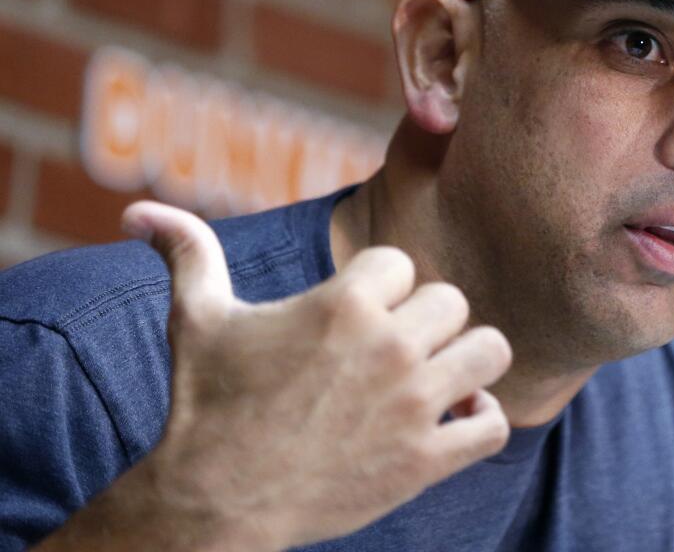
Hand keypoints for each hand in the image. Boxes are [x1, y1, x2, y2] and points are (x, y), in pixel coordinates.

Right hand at [121, 200, 512, 549]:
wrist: (213, 501)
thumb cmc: (206, 405)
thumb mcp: (197, 320)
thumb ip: (188, 253)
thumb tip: (139, 211)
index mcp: (343, 304)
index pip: (401, 263)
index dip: (379, 288)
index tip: (353, 317)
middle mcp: (388, 347)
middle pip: (452, 301)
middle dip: (425, 321)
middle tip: (392, 350)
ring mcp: (412, 405)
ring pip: (490, 350)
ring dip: (468, 361)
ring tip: (436, 376)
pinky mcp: (426, 460)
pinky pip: (494, 423)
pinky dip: (481, 419)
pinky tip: (450, 419)